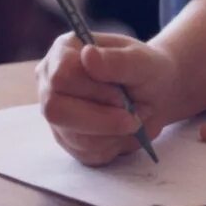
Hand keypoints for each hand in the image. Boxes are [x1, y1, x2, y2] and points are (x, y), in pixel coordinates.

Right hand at [37, 32, 176, 166]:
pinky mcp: (67, 139)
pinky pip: (85, 153)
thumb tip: (87, 55)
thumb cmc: (146, 71)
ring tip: (134, 119)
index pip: (61, 75)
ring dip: (113, 134)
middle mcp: (50, 82)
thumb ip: (116, 60)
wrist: (154, 94)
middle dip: (101, 119)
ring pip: (74, 137)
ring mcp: (56, 113)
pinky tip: (124, 131)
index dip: (93, 90)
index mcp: (63, 52)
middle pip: (55, 110)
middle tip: (133, 117)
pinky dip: (113, 146)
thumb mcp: (141, 61)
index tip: (122, 96)